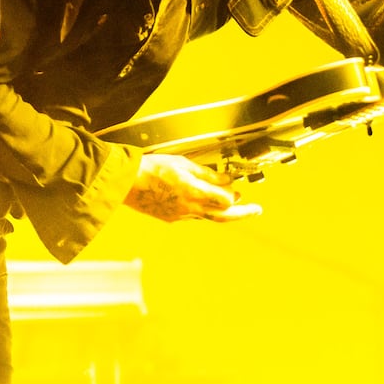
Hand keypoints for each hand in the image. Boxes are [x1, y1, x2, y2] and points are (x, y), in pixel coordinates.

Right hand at [124, 154, 262, 222]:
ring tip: (232, 205)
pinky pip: (193, 217)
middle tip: (257, 209)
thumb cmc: (152, 168)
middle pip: (223, 216)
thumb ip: (206, 173)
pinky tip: (203, 203)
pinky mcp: (171, 218)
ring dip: (222, 211)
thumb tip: (227, 179)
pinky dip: (203, 211)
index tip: (236, 184)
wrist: (126, 183)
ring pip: (208, 217)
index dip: (233, 193)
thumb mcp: (182, 164)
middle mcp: (190, 209)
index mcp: (194, 193)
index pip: (225, 200)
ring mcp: (180, 216)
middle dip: (243, 213)